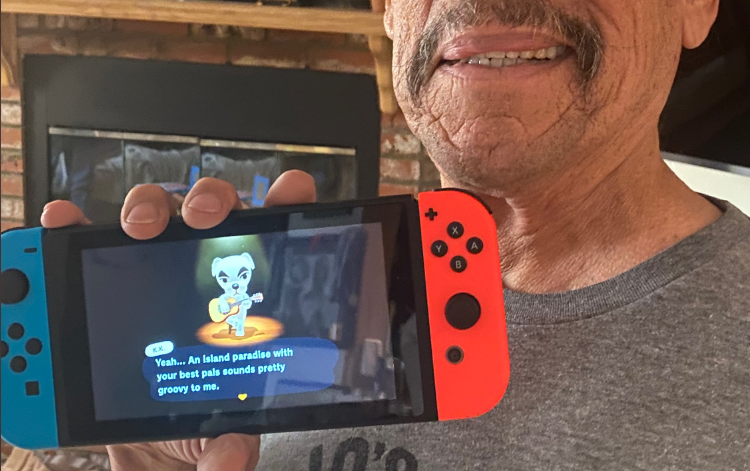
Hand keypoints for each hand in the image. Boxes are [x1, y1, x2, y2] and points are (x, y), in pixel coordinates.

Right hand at [40, 170, 315, 470]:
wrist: (149, 453)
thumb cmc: (191, 431)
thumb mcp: (214, 445)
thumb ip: (228, 452)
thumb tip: (231, 454)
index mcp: (245, 306)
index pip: (275, 243)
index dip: (286, 205)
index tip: (291, 192)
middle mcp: (201, 280)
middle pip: (212, 216)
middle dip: (210, 202)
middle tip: (202, 217)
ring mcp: (153, 276)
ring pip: (156, 217)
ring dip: (147, 208)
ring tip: (137, 225)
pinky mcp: (104, 285)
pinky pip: (86, 247)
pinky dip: (71, 228)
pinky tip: (62, 222)